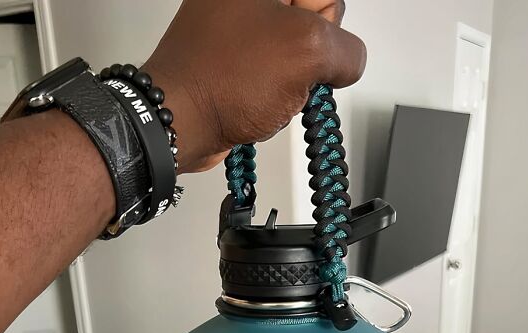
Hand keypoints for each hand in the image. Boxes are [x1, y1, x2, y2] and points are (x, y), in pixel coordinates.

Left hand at [144, 0, 365, 172]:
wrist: (180, 121)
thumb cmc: (224, 80)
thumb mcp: (306, 51)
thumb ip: (345, 49)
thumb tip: (348, 63)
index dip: (325, 20)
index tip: (307, 40)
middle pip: (315, 17)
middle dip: (310, 53)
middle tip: (285, 66)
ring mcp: (240, 25)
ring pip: (297, 51)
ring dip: (294, 79)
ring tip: (267, 87)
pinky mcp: (234, 57)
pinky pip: (277, 72)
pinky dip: (277, 92)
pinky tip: (260, 99)